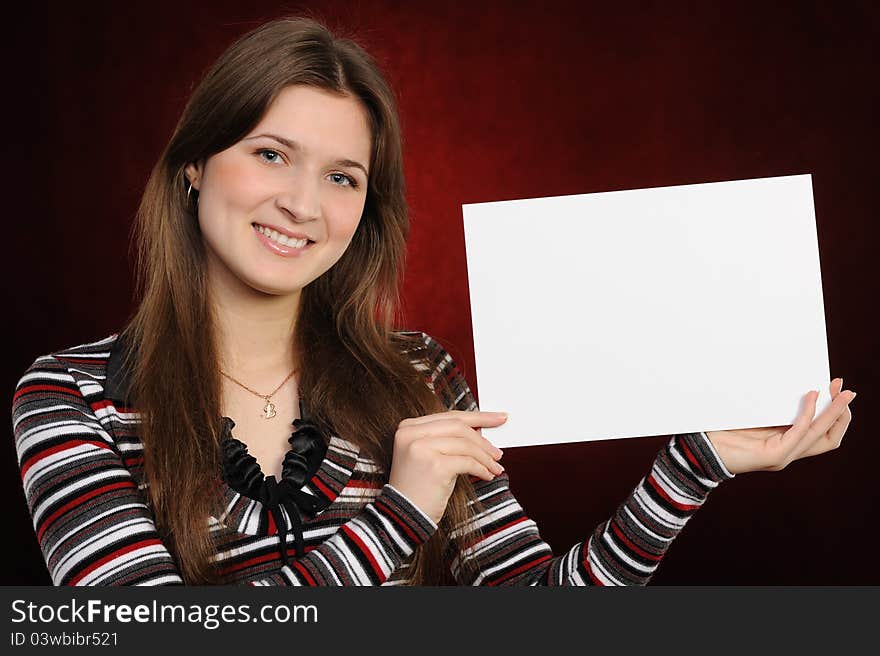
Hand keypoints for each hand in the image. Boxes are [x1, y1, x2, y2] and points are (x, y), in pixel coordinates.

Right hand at [388, 410, 506, 523]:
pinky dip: (482, 469)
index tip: (499, 418)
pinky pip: (468, 462)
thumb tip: (481, 431)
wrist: (402, 517)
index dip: (478, 417)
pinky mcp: (435, 465)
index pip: (450, 416)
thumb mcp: (428, 456)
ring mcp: (422, 448)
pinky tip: (487, 475)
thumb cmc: (418, 488)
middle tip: (498, 452)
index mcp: (409, 427)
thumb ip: (448, 439)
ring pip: (466, 445)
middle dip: (483, 440)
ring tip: (495, 467)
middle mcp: (412, 434)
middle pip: (459, 427)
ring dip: (485, 457)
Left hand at [705, 378, 855, 474]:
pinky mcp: (775, 456)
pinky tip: (810, 396)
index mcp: (785, 443)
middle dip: (841, 413)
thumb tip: (788, 383)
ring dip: (833, 412)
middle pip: (829, 436)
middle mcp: (789, 452)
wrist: (702, 451)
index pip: (822, 433)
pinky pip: (799, 432)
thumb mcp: (754, 416)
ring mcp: (784, 456)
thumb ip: (772, 408)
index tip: (837, 389)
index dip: (834, 413)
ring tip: (839, 393)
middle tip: (846, 390)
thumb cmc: (722, 430)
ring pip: (820, 434)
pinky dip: (808, 413)